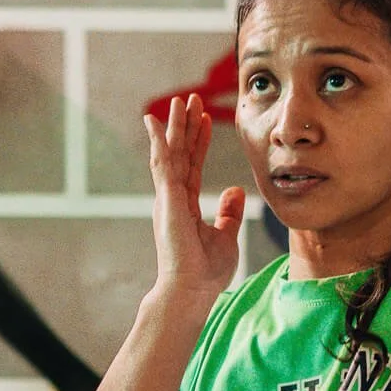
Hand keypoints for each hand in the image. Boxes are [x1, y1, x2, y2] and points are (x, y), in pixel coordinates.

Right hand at [144, 93, 244, 299]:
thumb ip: (229, 213)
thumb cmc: (205, 271)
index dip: (199, 140)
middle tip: (192, 99)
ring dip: (174, 126)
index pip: (193, 164)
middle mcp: (173, 197)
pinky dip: (158, 141)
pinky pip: (162, 164)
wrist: (192, 291)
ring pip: (170, 153)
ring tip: (179, 101)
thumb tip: (236, 191)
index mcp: (185, 204)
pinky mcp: (166, 200)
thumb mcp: (225, 236)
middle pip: (180, 153)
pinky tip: (154, 122)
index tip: (206, 118)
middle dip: (186, 125)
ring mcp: (167, 197)